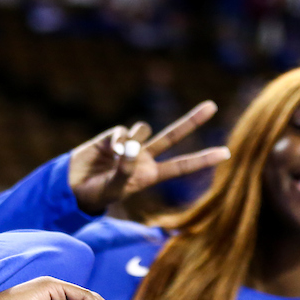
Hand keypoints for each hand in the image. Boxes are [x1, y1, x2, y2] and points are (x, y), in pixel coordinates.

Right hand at [69, 101, 228, 215]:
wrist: (71, 186)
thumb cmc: (96, 194)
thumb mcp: (115, 188)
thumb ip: (126, 169)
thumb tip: (132, 144)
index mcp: (150, 175)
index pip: (181, 166)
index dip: (203, 159)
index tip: (227, 152)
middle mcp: (144, 157)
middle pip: (173, 137)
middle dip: (192, 121)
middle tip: (212, 106)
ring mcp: (129, 144)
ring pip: (144, 128)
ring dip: (137, 138)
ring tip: (118, 155)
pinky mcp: (112, 135)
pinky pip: (123, 131)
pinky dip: (118, 140)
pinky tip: (108, 151)